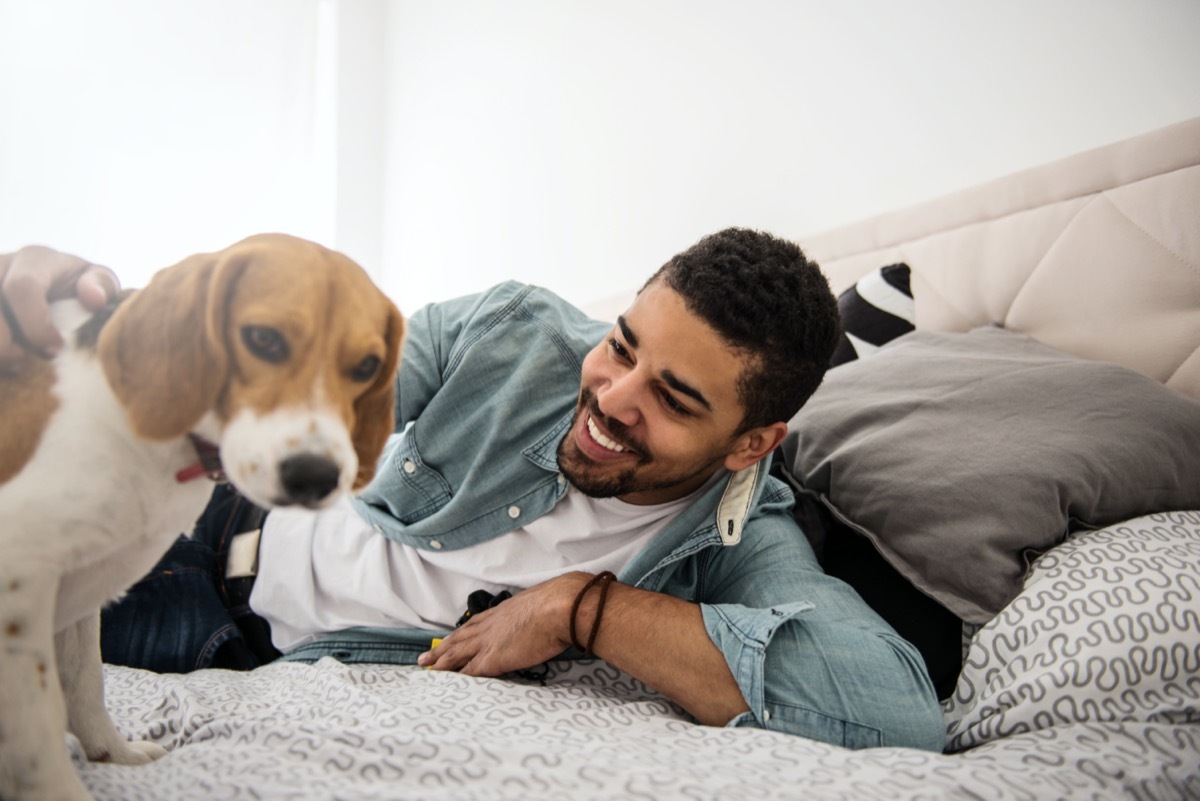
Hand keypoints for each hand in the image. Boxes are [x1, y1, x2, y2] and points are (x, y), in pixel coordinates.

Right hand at [0, 246, 119, 372]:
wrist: (57, 293)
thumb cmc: (80, 289)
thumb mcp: (98, 282)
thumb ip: (101, 285)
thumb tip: (93, 299)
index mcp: (35, 259)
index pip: (21, 288)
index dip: (35, 324)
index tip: (54, 351)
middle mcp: (0, 265)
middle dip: (4, 344)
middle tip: (24, 364)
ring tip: (11, 367)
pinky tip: (1, 366)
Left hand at [417, 574, 584, 675]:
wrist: (560, 607)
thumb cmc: (558, 604)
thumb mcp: (540, 604)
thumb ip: (534, 612)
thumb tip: (543, 616)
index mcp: (501, 612)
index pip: (474, 624)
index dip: (459, 634)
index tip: (449, 639)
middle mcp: (490, 625)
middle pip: (458, 639)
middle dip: (441, 649)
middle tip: (425, 658)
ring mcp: (489, 642)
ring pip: (456, 654)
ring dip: (441, 663)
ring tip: (427, 670)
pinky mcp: (493, 659)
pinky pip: (469, 671)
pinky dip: (457, 678)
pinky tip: (448, 685)